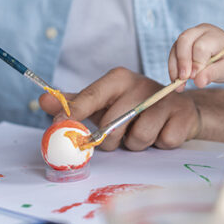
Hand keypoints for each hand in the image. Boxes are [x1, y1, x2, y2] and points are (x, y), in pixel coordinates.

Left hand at [39, 67, 200, 150]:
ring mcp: (163, 99)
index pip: (90, 96)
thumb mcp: (104, 102)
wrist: (178, 109)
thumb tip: (42, 100)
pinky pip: (162, 142)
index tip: (59, 126)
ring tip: (142, 132)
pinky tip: (162, 132)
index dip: (74, 114)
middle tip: (119, 136)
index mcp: (118, 79)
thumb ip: (76, 103)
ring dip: (137, 144)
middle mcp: (141, 84)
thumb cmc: (133, 107)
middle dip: (112, 140)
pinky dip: (159, 144)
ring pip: (138, 138)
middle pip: (113, 125)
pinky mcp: (182, 116)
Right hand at [168, 23, 223, 91]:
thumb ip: (214, 74)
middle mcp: (200, 31)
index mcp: (214, 35)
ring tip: (179, 85)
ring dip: (174, 67)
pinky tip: (176, 82)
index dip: (196, 62)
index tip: (194, 78)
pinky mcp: (182, 45)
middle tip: (183, 79)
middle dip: (182, 61)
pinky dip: (173, 69)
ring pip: (176, 47)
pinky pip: (173, 55)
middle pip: (184, 40)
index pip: (201, 46)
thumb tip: (198, 82)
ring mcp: (189, 36)